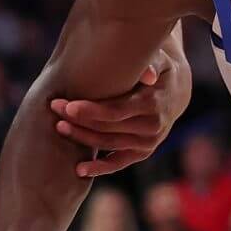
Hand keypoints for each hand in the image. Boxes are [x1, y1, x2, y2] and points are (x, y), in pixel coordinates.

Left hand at [50, 45, 191, 178]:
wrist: (176, 91)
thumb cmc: (159, 68)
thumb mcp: (159, 60)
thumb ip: (151, 63)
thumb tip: (148, 74)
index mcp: (153, 104)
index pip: (117, 111)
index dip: (92, 110)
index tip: (69, 106)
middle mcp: (152, 127)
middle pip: (108, 128)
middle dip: (79, 120)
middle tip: (55, 109)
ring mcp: (148, 143)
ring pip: (108, 144)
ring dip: (82, 138)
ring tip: (59, 127)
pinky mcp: (142, 153)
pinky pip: (118, 163)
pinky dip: (99, 168)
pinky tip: (79, 170)